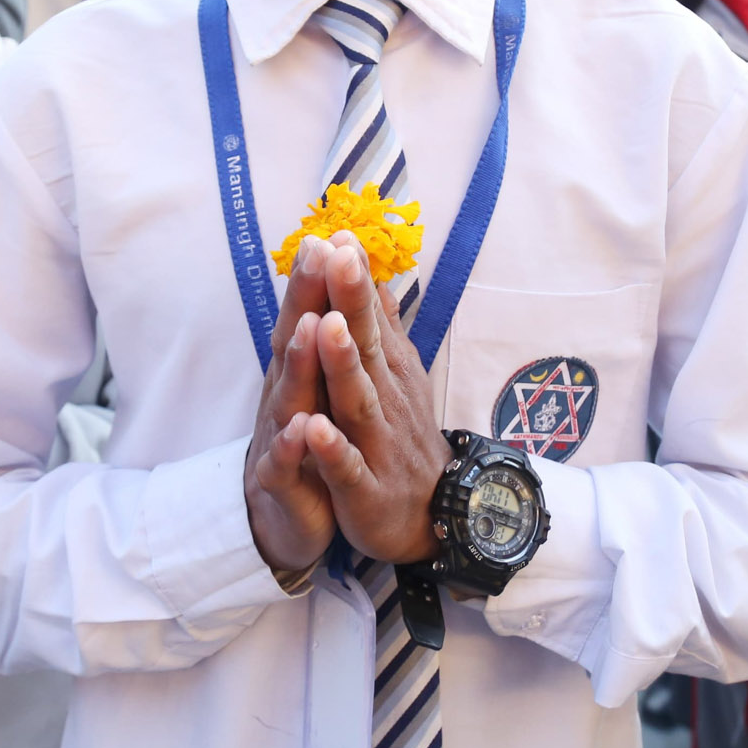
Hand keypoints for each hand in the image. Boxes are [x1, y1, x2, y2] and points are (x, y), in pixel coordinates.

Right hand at [244, 236, 336, 575]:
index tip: (332, 234)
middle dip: (304, 299)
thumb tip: (345, 288)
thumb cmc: (311, 443)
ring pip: (288, 396)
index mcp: (302, 373)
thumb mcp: (324, 388)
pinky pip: (286, 464)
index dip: (319, 278)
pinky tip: (303, 429)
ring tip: (310, 327)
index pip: (311, 316)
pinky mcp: (280, 483)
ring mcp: (278, 437)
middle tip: (315, 255)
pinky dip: (294, 447)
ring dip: (299, 362)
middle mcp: (285, 395)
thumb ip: (332, 340)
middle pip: (293, 341)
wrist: (288, 519)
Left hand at [303, 233, 451, 565]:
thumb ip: (381, 325)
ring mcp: (376, 442)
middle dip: (349, 301)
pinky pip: (347, 467)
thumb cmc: (402, 435)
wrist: (432, 515)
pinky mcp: (365, 488)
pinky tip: (314, 429)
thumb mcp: (396, 374)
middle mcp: (383, 397)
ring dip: (343, 363)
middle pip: (365, 344)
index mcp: (384, 369)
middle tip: (338, 255)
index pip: (366, 315)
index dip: (352, 277)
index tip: (337, 232)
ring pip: (357, 398)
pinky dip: (332, 449)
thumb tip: (375, 272)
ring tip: (327, 325)